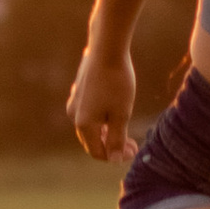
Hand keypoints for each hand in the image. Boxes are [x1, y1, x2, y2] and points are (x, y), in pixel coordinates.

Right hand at [68, 44, 138, 160]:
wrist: (107, 48)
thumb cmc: (117, 81)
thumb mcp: (121, 114)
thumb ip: (117, 139)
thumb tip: (115, 160)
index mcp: (83, 124)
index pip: (97, 153)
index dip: (117, 156)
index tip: (135, 149)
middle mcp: (73, 115)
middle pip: (92, 140)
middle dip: (112, 144)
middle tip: (134, 141)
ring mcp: (74, 101)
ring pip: (91, 126)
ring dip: (108, 131)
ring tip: (126, 124)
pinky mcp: (79, 90)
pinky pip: (90, 112)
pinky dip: (103, 117)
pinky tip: (116, 107)